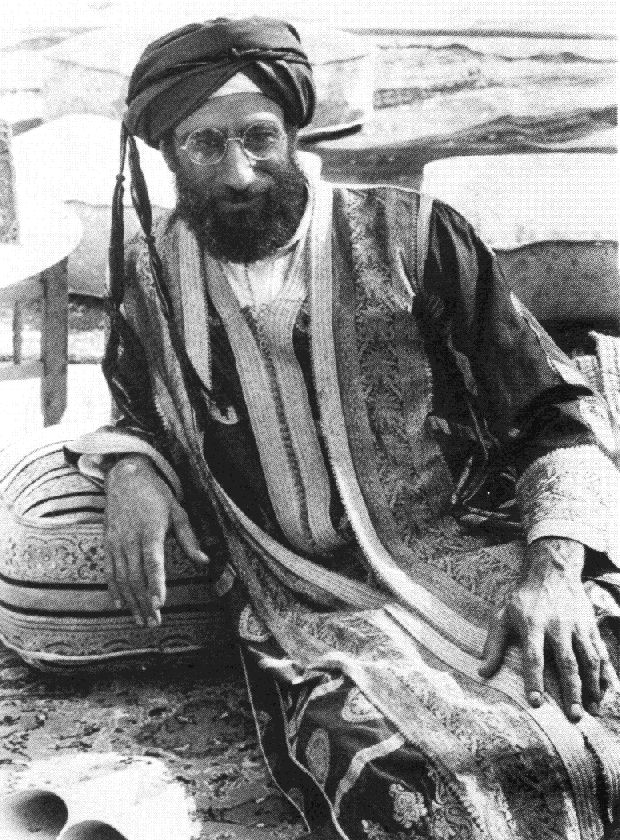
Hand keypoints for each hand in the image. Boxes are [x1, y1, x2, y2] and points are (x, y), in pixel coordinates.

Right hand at [104, 454, 208, 626]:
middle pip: (137, 577)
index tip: (159, 602)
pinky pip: (109, 571)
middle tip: (154, 623)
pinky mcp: (107, 543)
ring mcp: (116, 542)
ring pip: (123, 578)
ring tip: (141, 620)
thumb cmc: (157, 495)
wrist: (125, 477)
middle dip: (145, 602)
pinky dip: (114, 589)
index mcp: (151, 531)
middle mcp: (131, 538)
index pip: (153, 562)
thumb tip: (205, 561)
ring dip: (132, 602)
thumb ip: (190, 539)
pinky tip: (121, 604)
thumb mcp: (178, 511)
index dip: (156, 584)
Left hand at [479, 537, 618, 720]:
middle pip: (566, 661)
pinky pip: (601, 652)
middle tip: (574, 716)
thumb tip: (482, 673)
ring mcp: (577, 626)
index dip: (534, 678)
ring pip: (588, 659)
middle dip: (571, 690)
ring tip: (592, 709)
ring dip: (592, 685)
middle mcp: (557, 625)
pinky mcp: (590, 626)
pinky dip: (606, 673)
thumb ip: (493, 645)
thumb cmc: (522, 599)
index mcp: (532, 624)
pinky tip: (606, 691)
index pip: (533, 655)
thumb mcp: (502, 615)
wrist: (552, 572)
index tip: (536, 702)